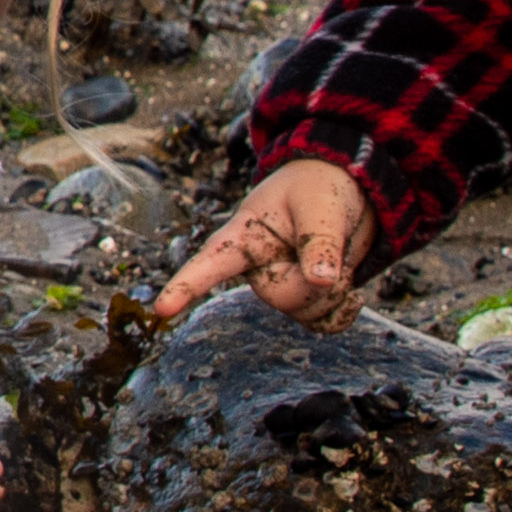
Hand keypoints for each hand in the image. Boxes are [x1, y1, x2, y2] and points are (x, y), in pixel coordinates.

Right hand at [151, 158, 372, 329]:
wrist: (348, 189)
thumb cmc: (319, 186)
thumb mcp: (319, 204)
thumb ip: (319, 241)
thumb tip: (322, 281)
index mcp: (245, 236)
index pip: (210, 262)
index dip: (186, 287)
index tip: (162, 309)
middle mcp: (257, 266)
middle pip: (280, 297)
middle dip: (313, 282)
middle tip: (330, 251)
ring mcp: (282, 285)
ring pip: (304, 314)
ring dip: (332, 295)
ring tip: (337, 261)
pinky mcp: (306, 299)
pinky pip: (323, 324)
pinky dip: (343, 312)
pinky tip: (349, 291)